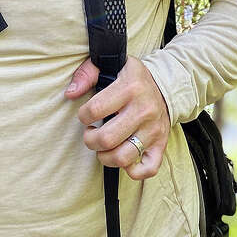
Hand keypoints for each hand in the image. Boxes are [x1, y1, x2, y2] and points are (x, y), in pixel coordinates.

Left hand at [66, 56, 170, 180]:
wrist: (166, 86)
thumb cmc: (132, 78)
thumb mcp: (112, 65)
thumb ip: (87, 73)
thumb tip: (71, 93)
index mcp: (130, 87)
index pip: (95, 110)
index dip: (83, 116)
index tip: (86, 115)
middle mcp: (144, 109)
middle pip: (107, 139)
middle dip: (90, 140)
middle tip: (91, 133)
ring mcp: (154, 129)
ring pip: (123, 158)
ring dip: (105, 157)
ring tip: (103, 146)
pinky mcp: (161, 143)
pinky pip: (148, 169)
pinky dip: (133, 171)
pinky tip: (123, 159)